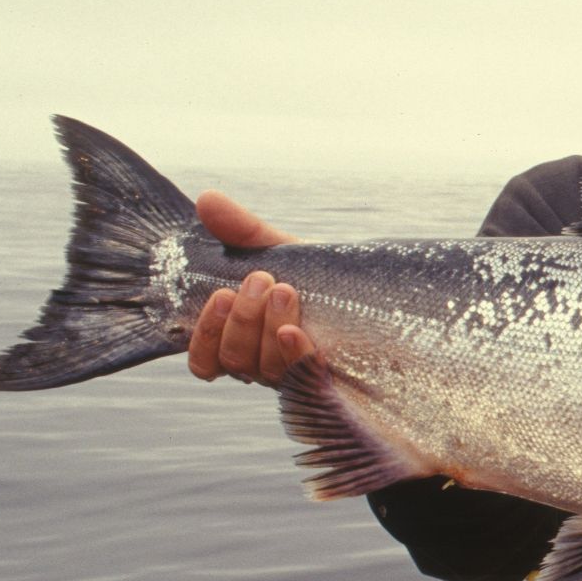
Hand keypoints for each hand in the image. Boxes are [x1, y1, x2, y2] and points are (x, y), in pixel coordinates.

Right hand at [185, 191, 315, 384]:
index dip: (205, 335)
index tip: (221, 296)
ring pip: (264, 369)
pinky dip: (293, 353)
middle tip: (261, 279)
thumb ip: (243, 230)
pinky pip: (302, 379)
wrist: (377, 292)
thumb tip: (206, 198)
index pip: (204, 361)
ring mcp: (296, 376)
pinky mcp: (329, 382)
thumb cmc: (319, 276)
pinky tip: (294, 331)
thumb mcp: (280, 249)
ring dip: (266, 328)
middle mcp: (264, 365)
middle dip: (243, 319)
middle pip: (235, 360)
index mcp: (244, 340)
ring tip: (284, 290)